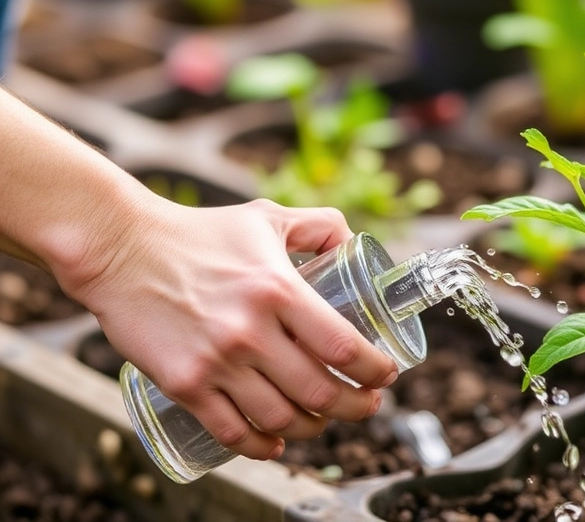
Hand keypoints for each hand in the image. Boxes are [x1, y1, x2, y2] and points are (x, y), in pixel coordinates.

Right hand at [58, 198, 398, 460]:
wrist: (119, 248)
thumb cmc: (198, 231)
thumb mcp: (267, 216)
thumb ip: (317, 226)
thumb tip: (353, 243)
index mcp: (279, 290)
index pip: (343, 346)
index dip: (374, 369)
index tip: (386, 375)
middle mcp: (251, 331)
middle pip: (320, 392)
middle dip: (356, 407)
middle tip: (367, 405)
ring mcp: (216, 362)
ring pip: (281, 419)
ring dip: (312, 429)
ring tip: (323, 421)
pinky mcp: (184, 384)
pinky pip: (231, 432)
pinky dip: (261, 447)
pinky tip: (276, 443)